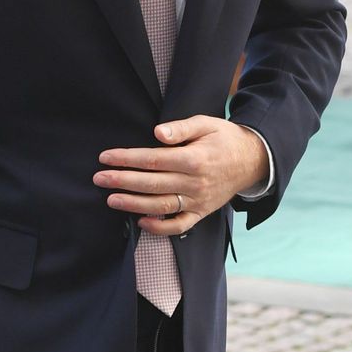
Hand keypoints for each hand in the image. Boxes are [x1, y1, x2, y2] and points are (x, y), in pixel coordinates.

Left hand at [95, 117, 268, 235]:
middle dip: (122, 181)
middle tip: (98, 178)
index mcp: (195, 158)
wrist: (253, 161)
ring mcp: (199, 201)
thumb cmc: (224, 138)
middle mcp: (195, 183)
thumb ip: (180, 128)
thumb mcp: (206, 124)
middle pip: (153, 184)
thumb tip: (157, 132)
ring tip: (111, 199)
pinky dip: (160, 228)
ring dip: (134, 205)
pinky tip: (140, 222)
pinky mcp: (202, 212)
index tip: (105, 157)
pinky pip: (180, 226)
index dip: (127, 159)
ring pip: (162, 206)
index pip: (154, 160)